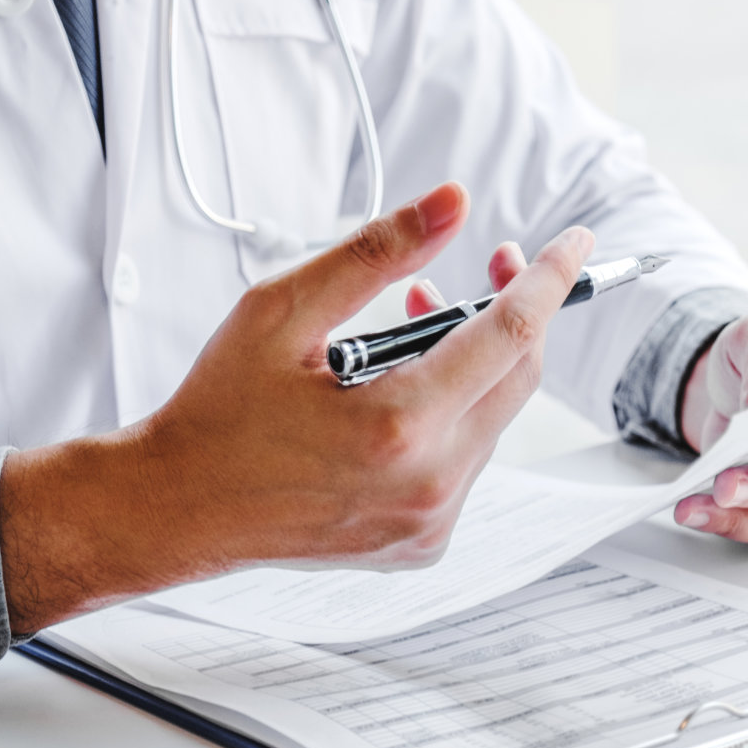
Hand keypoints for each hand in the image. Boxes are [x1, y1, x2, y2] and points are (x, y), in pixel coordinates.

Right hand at [0, 183, 594, 631]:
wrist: (175, 508)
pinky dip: (452, 419)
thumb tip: (451, 203)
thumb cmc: (216, 412)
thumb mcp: (281, 311)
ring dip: (474, 365)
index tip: (573, 243)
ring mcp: (428, 522)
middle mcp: (427, 483)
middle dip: (514, 312)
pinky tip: (402, 395)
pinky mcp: (421, 543)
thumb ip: (375, 252)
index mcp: (399, 425)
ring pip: (493, 421)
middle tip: (489, 264)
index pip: (510, 333)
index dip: (548, 278)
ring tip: (420, 324)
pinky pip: (466, 464)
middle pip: (517, 378)